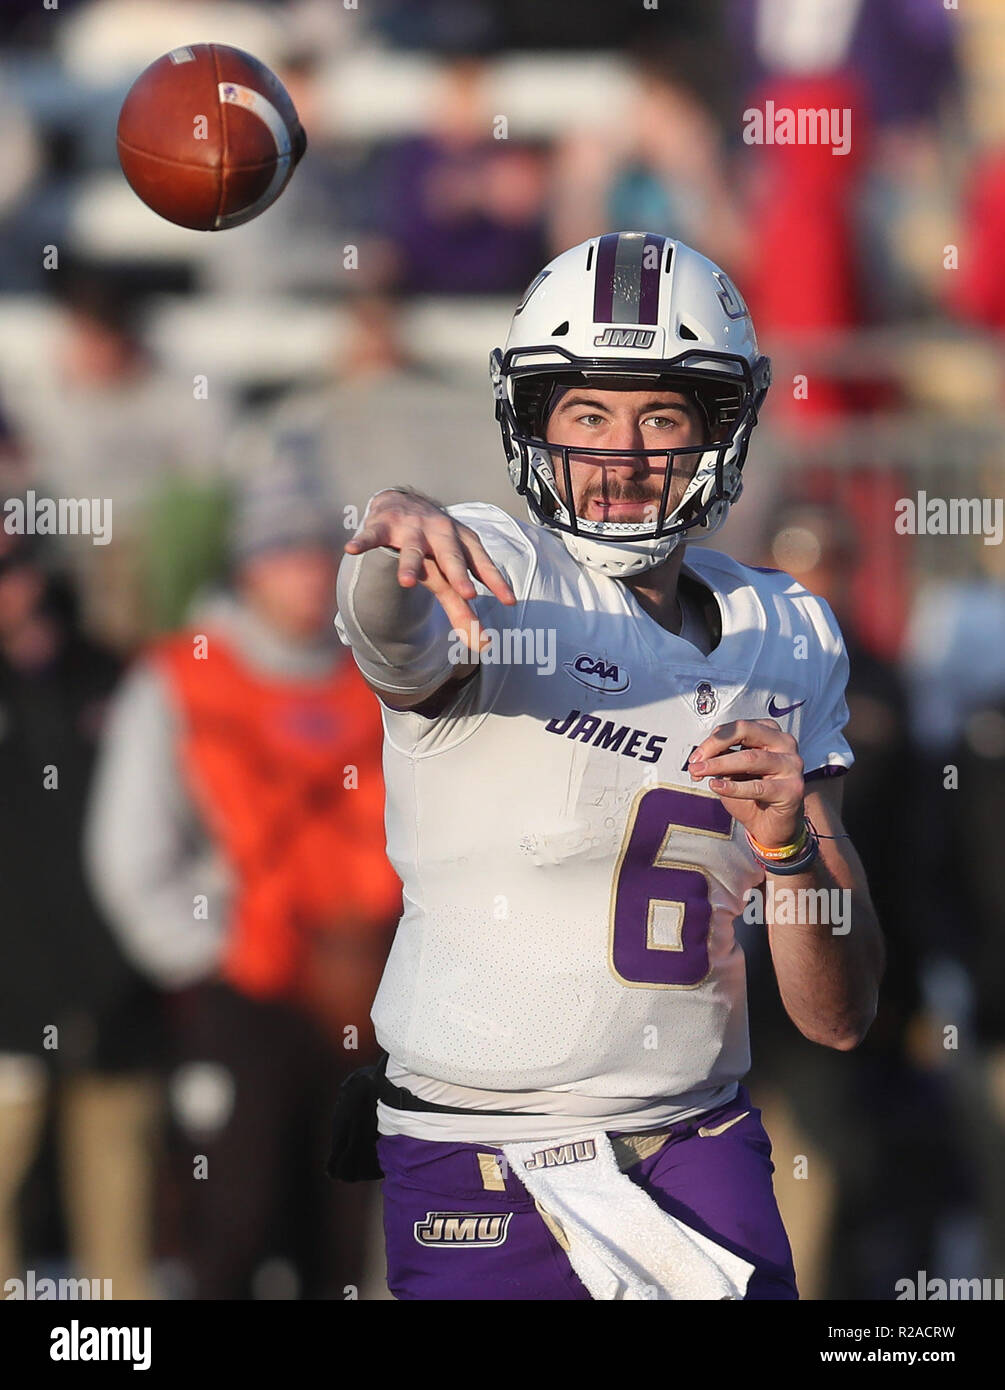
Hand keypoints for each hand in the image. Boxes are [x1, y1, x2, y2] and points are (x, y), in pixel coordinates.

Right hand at [344, 489, 515, 651]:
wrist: (403, 502)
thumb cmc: (434, 546)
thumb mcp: (451, 573)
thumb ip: (463, 609)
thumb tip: (484, 647)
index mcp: (462, 544)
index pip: (482, 564)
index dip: (495, 581)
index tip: (509, 600)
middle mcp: (440, 534)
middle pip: (451, 557)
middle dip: (458, 574)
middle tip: (468, 593)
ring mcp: (411, 530)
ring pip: (411, 549)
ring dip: (409, 564)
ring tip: (406, 581)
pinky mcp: (382, 526)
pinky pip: (372, 535)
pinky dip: (363, 541)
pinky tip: (351, 548)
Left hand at [687, 719, 804, 848]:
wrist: (771, 826)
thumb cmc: (753, 794)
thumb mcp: (732, 772)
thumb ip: (721, 758)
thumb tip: (699, 757)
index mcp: (770, 733)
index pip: (739, 727)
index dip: (713, 740)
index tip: (696, 756)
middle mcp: (784, 743)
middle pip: (746, 732)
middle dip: (716, 745)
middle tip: (696, 762)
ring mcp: (791, 765)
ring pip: (750, 758)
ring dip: (720, 765)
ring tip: (701, 773)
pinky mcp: (792, 789)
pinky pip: (757, 786)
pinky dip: (733, 787)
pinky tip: (718, 787)